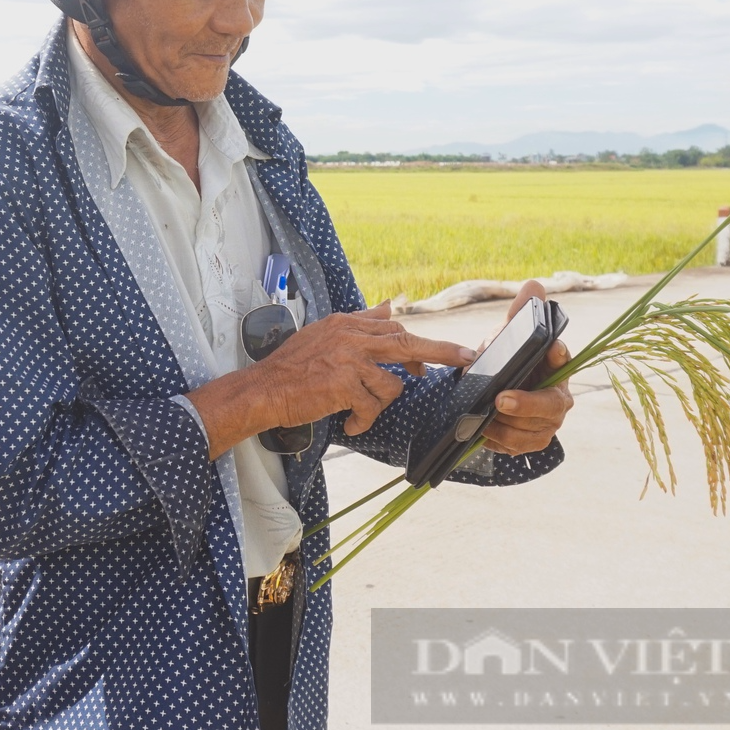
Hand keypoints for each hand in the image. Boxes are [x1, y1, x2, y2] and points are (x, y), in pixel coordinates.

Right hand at [188, 305, 472, 456]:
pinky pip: (370, 407)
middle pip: (405, 342)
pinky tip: (347, 423)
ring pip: (389, 386)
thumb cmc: (291, 367)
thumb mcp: (324, 333)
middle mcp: (349, 337)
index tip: (444, 354)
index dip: (420, 344)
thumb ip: (359, 321)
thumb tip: (390, 305)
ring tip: (355, 412)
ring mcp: (347, 360)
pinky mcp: (343, 384)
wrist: (262, 389)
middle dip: (440, 351)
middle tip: (467, 357)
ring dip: (377, 405)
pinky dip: (362, 420)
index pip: (392, 327)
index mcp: (346, 324)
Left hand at [480, 283, 574, 455]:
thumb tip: (534, 286)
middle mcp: (559, 397)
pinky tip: (483, 433)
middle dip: (527, 403)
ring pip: (534, 431)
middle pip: (552, 405)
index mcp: (557, 367)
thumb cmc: (505, 361)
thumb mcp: (507, 338)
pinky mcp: (533, 441)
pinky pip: (519, 447)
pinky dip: (499, 441)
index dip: (558, 355)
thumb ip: (519, 315)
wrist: (489, 392)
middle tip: (501, 399)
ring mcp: (548, 422)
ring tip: (483, 418)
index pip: (564, 359)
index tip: (551, 348)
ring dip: (507, 426)